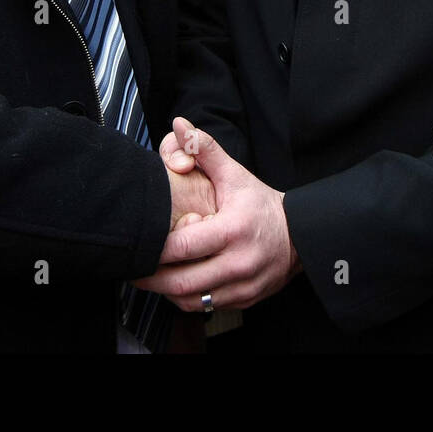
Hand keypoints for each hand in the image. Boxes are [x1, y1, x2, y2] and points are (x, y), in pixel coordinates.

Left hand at [136, 117, 300, 310]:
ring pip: (191, 301)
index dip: (157, 250)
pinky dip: (185, 298)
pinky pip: (205, 307)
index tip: (140, 243)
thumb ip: (204, 149)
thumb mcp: (234, 174)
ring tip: (150, 276)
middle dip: (152, 279)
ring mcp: (242, 286)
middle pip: (182, 283)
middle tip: (133, 267)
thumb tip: (179, 125)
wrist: (299, 235)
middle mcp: (239, 263)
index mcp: (233, 230)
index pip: (185, 247)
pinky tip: (175, 284)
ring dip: (166, 292)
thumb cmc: (260, 204)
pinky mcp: (244, 300)